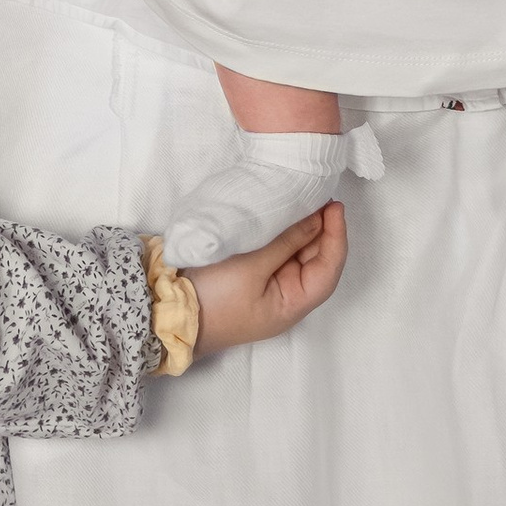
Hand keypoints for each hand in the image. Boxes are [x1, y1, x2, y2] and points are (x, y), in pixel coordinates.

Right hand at [186, 202, 346, 352]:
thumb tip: (316, 219)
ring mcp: (269, 289)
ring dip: (303, 230)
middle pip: (316, 262)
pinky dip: (284, 235)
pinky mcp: (252, 277)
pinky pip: (278, 254)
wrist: (168, 309)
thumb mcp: (251, 266)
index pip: (328, 271)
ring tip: (305, 200)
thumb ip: (286, 241)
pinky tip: (283, 215)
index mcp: (291, 306)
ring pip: (297, 256)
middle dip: (322, 230)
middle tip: (320, 195)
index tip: (335, 207)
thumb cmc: (213, 296)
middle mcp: (285, 299)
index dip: (336, 237)